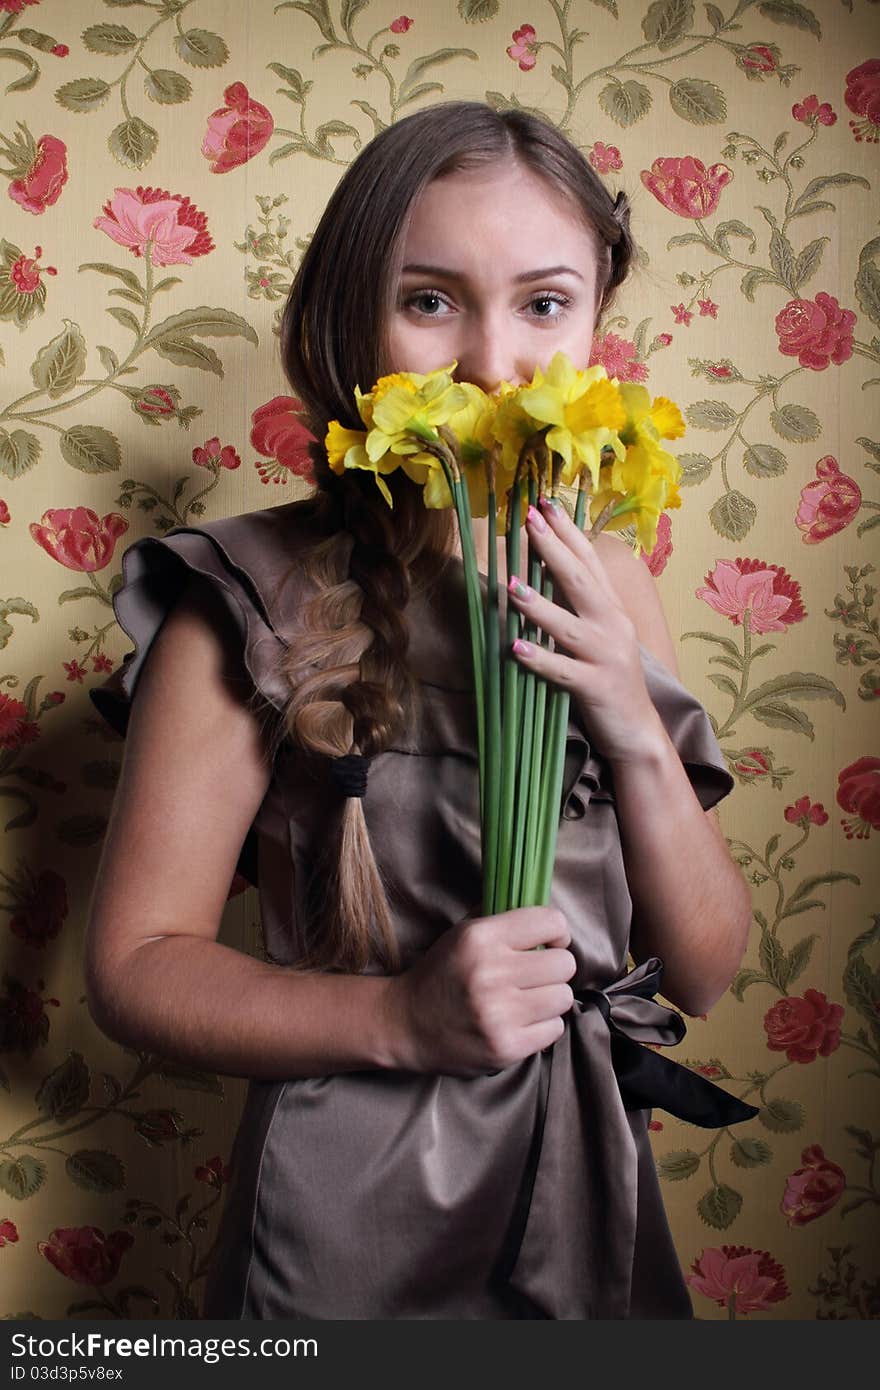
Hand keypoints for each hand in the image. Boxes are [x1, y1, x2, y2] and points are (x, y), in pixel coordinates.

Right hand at [387, 907, 576, 1077]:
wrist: (405, 1024)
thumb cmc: (441, 974)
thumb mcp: (462, 933)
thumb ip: (502, 918)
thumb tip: (547, 916)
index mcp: (481, 938)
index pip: (551, 922)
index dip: (557, 933)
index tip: (548, 943)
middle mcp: (491, 973)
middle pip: (565, 963)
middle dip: (553, 968)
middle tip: (535, 976)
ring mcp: (499, 1013)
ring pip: (564, 997)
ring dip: (549, 998)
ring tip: (526, 1000)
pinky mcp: (506, 1047)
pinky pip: (555, 1029)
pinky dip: (543, 1026)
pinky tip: (520, 1022)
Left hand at [506, 495, 661, 764]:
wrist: (638, 731)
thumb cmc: (609, 679)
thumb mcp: (598, 635)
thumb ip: (577, 605)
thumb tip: (544, 569)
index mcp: (611, 610)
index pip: (589, 562)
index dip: (568, 532)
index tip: (545, 503)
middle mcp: (612, 626)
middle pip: (580, 582)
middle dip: (553, 549)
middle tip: (528, 520)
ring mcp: (606, 657)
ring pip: (569, 626)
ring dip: (538, 606)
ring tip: (511, 586)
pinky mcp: (596, 688)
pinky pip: (564, 672)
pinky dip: (540, 660)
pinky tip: (516, 649)